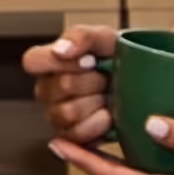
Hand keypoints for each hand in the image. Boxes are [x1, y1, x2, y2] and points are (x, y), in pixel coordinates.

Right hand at [21, 24, 121, 162]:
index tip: (89, 61)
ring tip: (107, 96)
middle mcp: (47, 90)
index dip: (60, 61)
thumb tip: (60, 50)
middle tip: (106, 78)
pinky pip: (76, 134)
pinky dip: (98, 124)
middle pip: (59, 87)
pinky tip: (108, 115)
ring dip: (96, 103)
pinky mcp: (71, 138)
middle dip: (92, 81)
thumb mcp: (104, 38)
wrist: (141, 85)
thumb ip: (81, 36)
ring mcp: (56, 116)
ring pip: (66, 112)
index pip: (32, 61)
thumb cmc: (119, 58)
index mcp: (48, 63)